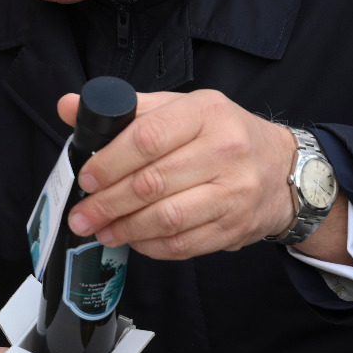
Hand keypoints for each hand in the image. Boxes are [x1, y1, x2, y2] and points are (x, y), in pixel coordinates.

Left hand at [60, 89, 296, 260]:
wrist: (284, 169)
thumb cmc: (221, 135)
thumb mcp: (180, 109)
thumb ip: (126, 110)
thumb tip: (68, 106)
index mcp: (205, 112)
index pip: (147, 137)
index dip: (109, 162)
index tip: (86, 178)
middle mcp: (225, 149)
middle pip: (151, 182)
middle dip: (107, 203)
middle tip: (82, 214)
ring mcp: (234, 191)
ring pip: (166, 218)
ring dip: (125, 229)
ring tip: (100, 230)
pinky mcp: (235, 226)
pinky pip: (183, 243)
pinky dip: (150, 246)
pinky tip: (132, 240)